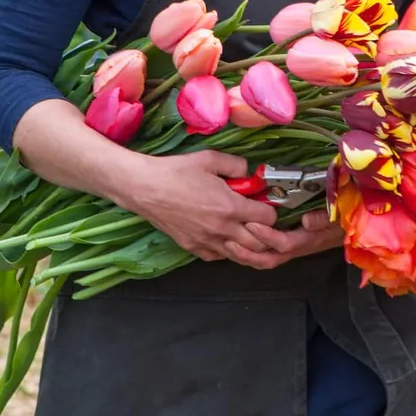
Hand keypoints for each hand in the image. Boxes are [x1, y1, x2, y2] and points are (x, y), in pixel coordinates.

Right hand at [123, 149, 293, 269]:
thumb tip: (249, 172)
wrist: (145, 188)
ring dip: (249, 246)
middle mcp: (222, 229)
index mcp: (230, 207)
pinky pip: (219, 257)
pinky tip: (225, 237)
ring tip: (248, 232)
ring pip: (240, 255)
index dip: (270, 210)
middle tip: (261, 220)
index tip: (265, 203)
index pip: (268, 219)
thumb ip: (236, 165)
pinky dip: (227, 250)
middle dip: (266, 233)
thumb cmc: (176, 172)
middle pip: (259, 243)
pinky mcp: (193, 248)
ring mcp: (207, 242)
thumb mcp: (210, 158)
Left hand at [236, 207, 345, 272]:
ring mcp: (290, 249)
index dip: (267, 236)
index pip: (284, 243)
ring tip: (226, 243)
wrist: (348, 226)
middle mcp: (297, 248)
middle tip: (229, 239)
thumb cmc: (343, 216)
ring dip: (244, 255)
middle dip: (247, 253)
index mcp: (308, 240)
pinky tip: (235, 243)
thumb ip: (324, 219)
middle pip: (268, 259)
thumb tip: (306, 221)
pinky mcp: (285, 246)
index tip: (252, 223)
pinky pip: (264, 254)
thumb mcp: (338, 214)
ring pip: (264, 260)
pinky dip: (248, 252)